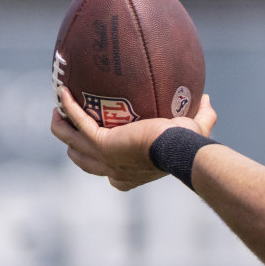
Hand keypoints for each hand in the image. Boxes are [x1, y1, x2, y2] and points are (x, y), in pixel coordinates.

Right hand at [50, 86, 217, 190]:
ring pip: (72, 143)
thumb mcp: (195, 130)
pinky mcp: (101, 143)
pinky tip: (64, 91)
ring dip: (62, 127)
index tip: (102, 144)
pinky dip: (70, 107)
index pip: (111, 174)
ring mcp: (104, 158)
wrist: (179, 149)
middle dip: (74, 145)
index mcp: (130, 174)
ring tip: (58, 110)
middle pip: (84, 161)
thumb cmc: (188, 146)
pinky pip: (78, 122)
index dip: (102, 161)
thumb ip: (203, 116)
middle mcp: (113, 170)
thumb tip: (206, 98)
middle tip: (70, 126)